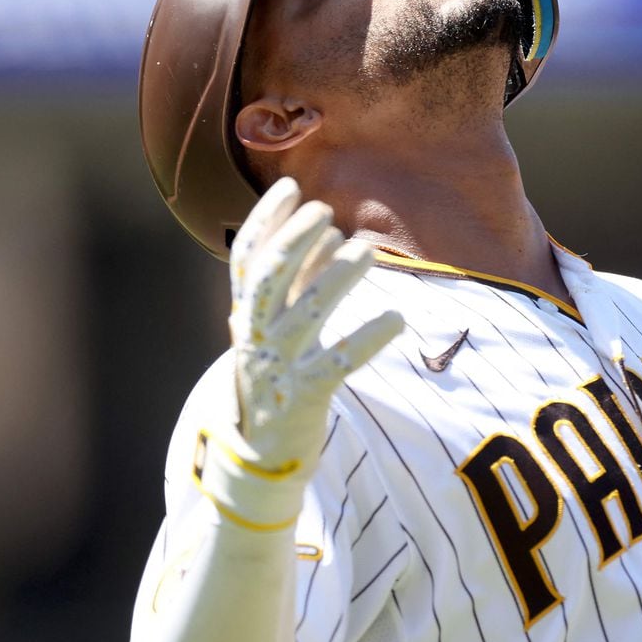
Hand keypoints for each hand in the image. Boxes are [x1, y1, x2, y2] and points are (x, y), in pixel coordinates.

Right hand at [196, 177, 402, 528]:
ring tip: (364, 251)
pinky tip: (396, 317)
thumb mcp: (276, 328)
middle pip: (268, 279)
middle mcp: (255, 338)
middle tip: (326, 212)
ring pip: (302, 315)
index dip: (265, 220)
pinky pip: (337, 364)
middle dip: (295, 239)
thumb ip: (298, 283)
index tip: (292, 187)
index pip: (246, 259)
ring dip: (333, 278)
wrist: (260, 454)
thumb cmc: (277, 376)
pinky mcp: (305, 398)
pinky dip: (367, 339)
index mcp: (245, 316)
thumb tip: (327, 231)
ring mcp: (278, 368)